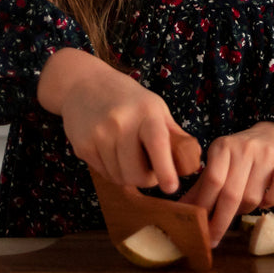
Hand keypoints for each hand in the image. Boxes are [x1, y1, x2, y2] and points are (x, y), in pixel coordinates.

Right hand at [38, 48, 201, 194]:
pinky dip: (112, 171)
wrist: (84, 85)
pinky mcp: (82, 146)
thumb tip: (191, 162)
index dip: (165, 168)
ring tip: (130, 158)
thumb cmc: (128, 99)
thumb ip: (173, 134)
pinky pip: (103, 173)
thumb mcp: (156, 108)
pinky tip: (113, 154)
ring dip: (128, 176)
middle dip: (146, 179)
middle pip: (135, 172)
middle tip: (150, 171)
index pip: (157, 143)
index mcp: (146, 112)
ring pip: (119, 177)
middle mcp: (121, 123)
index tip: (171, 188)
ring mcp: (99, 135)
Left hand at [182, 122, 273, 245]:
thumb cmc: (241, 154)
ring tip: (242, 205)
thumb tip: (179, 211)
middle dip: (220, 221)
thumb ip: (201, 186)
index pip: (211, 182)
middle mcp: (245, 149)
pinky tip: (264, 200)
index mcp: (223, 147)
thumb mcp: (219, 163)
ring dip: (245, 210)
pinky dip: (269, 203)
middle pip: (231, 194)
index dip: (204, 208)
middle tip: (213, 239)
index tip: (198, 229)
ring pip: (252, 198)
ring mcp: (267, 156)